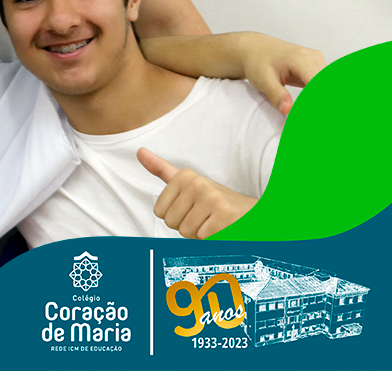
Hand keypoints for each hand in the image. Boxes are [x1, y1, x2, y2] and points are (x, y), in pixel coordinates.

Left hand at [139, 148, 255, 239]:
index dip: (176, 217)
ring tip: (213, 222)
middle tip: (205, 217)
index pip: (159, 212)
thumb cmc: (216, 201)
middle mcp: (196, 183)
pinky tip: (223, 228)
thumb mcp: (188, 182)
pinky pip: (203, 238)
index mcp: (184, 176)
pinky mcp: (223, 214)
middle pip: (172, 223)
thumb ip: (162, 170)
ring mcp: (210, 198)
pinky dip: (212, 239)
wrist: (252, 212)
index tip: (192, 209)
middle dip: (188, 227)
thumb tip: (139, 152)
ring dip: (200, 234)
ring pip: (187, 232)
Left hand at [236, 34, 324, 114]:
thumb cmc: (257, 63)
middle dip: (323, 107)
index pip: (318, 85)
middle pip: (328, 87)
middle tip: (310, 124)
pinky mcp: (318, 66)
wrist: (254, 49)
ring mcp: (318, 60)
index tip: (309, 120)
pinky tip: (308, 108)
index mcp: (301, 59)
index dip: (319, 105)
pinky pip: (324, 84)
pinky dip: (320, 97)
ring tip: (312, 118)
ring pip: (329, 86)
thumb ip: (276, 94)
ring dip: (323, 103)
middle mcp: (314, 57)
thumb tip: (287, 110)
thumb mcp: (262, 79)